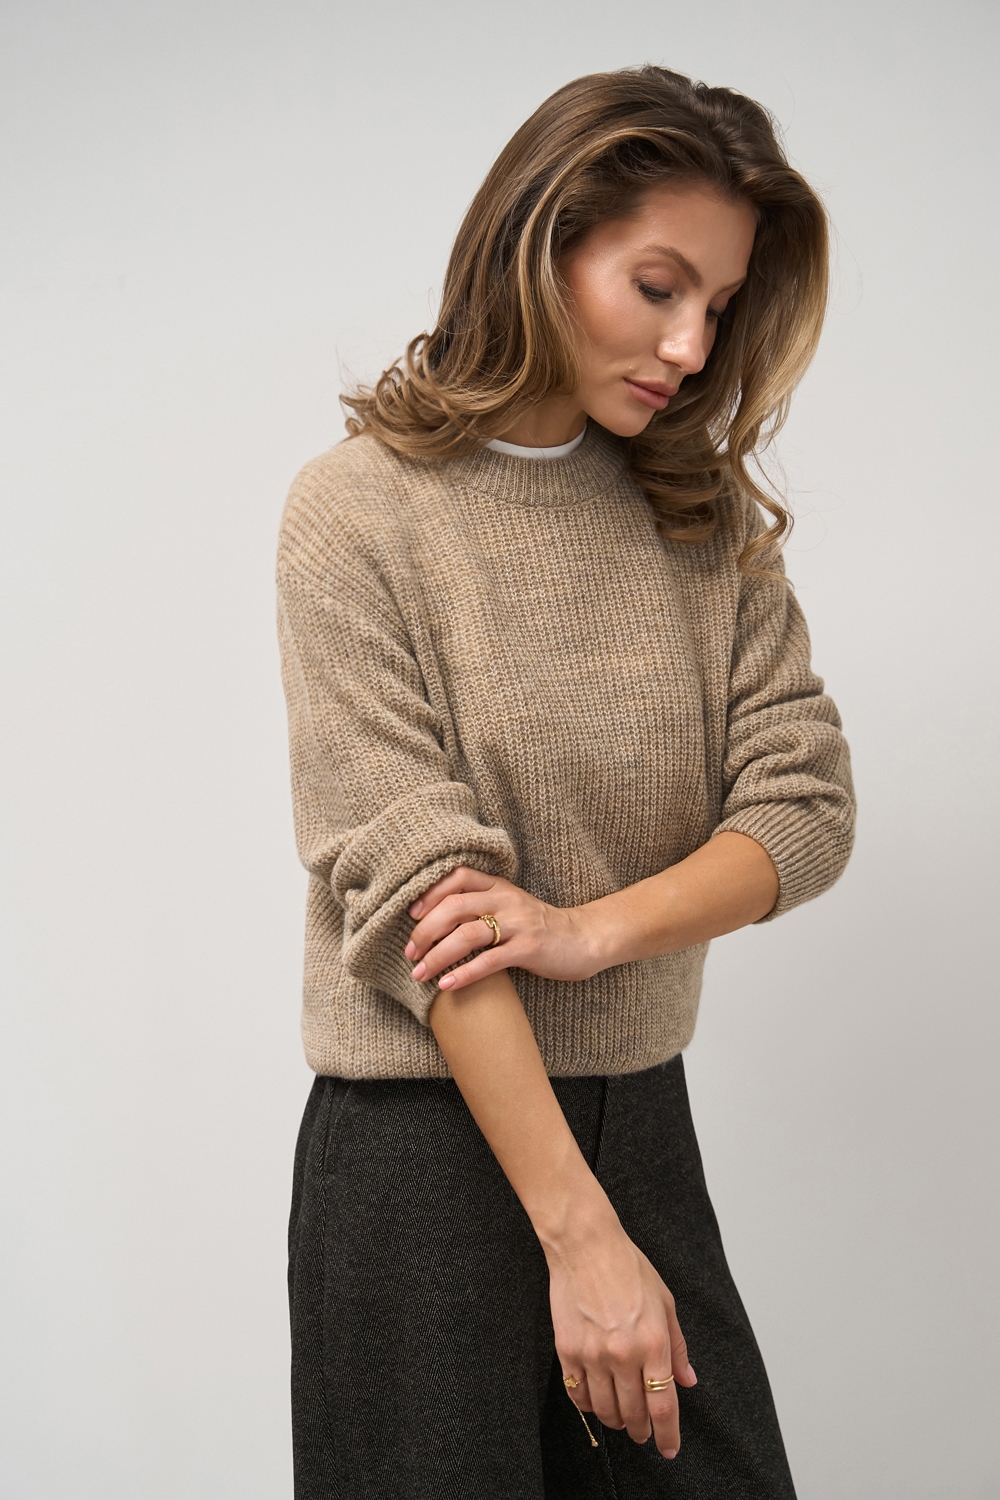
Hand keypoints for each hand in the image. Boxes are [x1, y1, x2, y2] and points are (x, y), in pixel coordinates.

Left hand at [405, 867, 598, 990]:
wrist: (583, 939)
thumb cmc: (539, 926)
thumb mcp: (510, 906)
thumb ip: (480, 906)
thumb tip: (434, 921)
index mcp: (498, 886)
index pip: (456, 876)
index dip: (429, 894)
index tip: (410, 915)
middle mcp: (506, 900)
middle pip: (454, 907)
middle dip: (425, 931)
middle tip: (410, 953)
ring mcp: (518, 923)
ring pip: (467, 935)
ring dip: (437, 956)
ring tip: (420, 974)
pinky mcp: (528, 948)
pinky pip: (488, 961)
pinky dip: (463, 974)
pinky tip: (447, 985)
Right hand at [545, 1197, 696, 1457]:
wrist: (586, 1246)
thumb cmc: (628, 1267)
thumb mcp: (665, 1302)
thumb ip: (677, 1346)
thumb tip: (687, 1380)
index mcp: (654, 1342)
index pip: (664, 1406)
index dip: (668, 1434)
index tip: (669, 1448)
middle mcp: (624, 1354)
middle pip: (634, 1414)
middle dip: (642, 1431)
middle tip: (643, 1433)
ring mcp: (593, 1354)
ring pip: (606, 1410)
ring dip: (616, 1421)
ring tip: (621, 1419)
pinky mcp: (567, 1350)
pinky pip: (577, 1394)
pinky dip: (588, 1405)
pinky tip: (595, 1401)